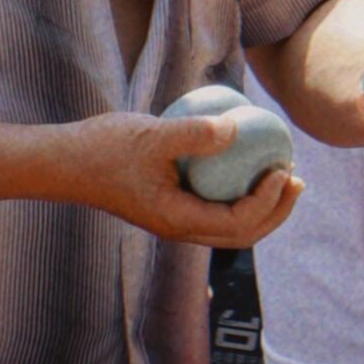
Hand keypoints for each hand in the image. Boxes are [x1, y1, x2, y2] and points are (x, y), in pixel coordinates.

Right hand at [58, 111, 301, 247]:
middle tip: (298, 178)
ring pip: (230, 225)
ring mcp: (174, 218)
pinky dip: (238, 191)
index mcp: (176, 221)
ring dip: (262, 204)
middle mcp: (179, 227)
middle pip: (241, 235)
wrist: (64, 162)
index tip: (282, 169)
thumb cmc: (104, 148)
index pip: (236, 224)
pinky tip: (248, 159)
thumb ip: (194, 133)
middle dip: (276, 211)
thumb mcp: (152, 134)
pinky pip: (215, 205)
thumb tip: (237, 128)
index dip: (267, 202)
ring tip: (283, 172)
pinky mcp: (170, 203)